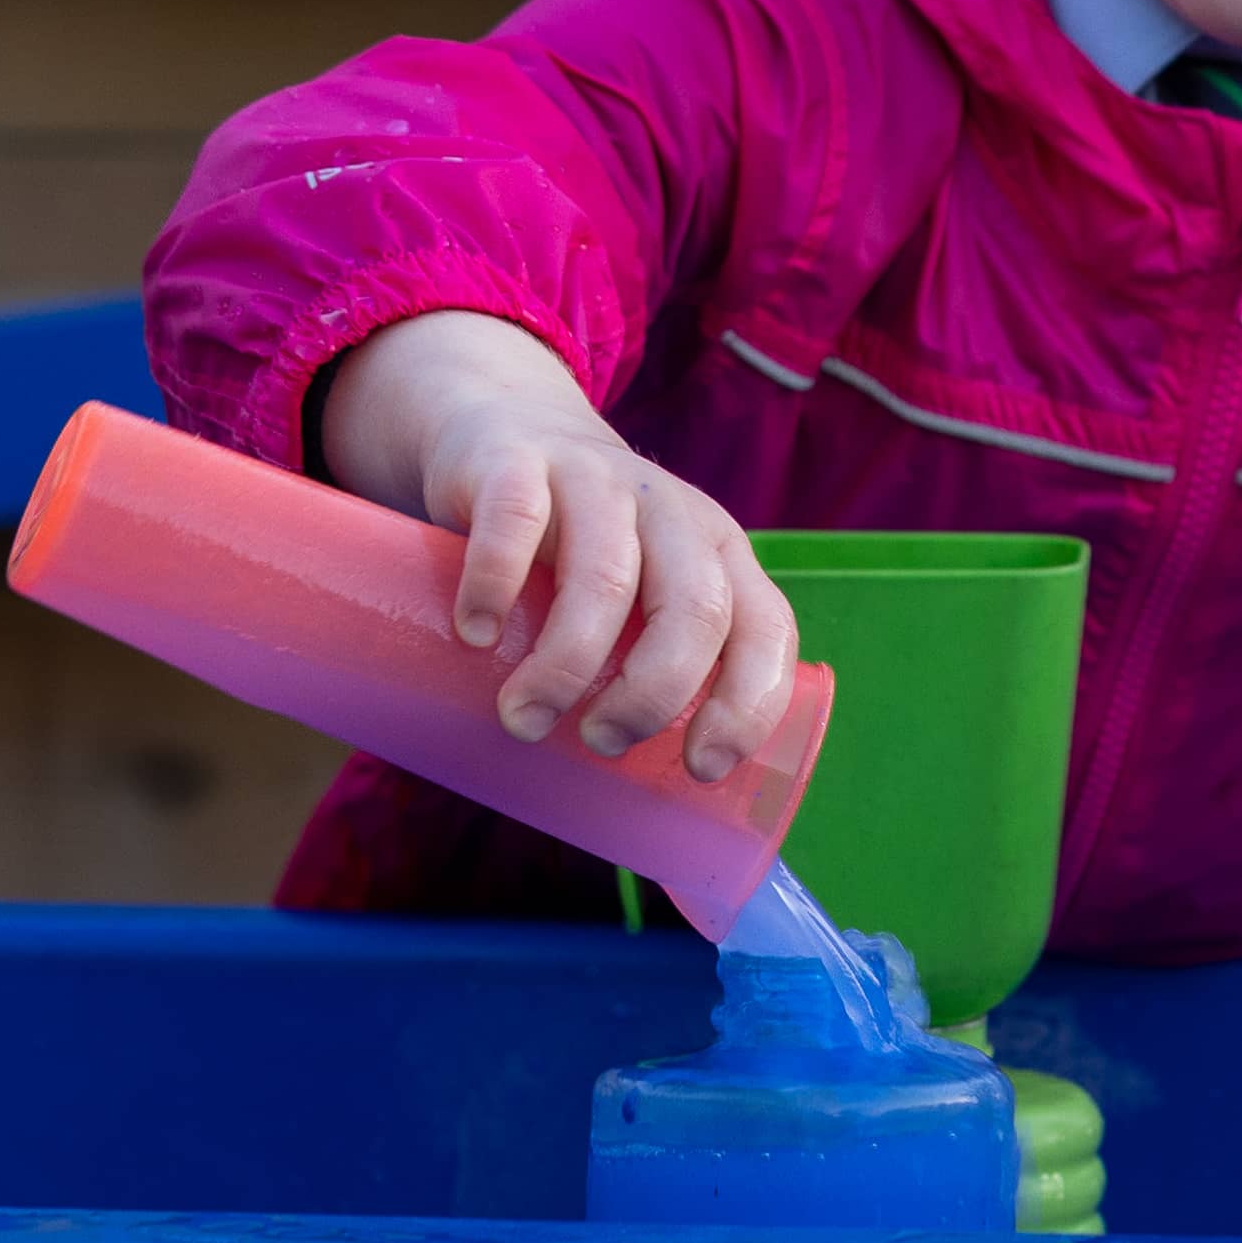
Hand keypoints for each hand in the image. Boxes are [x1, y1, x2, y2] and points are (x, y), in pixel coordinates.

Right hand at [313, 310, 803, 787]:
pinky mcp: (519, 463)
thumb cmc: (578, 551)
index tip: (700, 768)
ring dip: (568, 662)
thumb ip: (642, 664)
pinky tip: (475, 633)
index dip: (750, 702)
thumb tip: (632, 810)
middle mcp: (672, 515)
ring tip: (525, 718)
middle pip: (696, 607)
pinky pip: (517, 517)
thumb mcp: (636, 596)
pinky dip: (496, 582)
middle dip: (655, 692)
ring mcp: (598, 480)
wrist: (503, 431)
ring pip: (607, 572)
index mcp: (718, 556)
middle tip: (600, 741)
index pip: (766, 627)